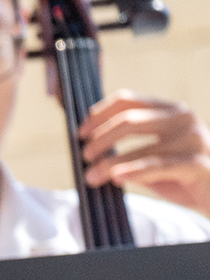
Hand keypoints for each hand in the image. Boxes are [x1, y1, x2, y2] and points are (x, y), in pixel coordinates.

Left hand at [81, 91, 209, 214]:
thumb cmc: (183, 177)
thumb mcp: (155, 157)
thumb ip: (130, 148)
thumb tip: (89, 146)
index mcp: (171, 111)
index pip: (127, 101)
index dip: (98, 115)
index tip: (81, 133)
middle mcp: (183, 119)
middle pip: (128, 120)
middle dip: (99, 139)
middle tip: (84, 157)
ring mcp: (192, 140)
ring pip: (139, 146)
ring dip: (108, 163)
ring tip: (91, 177)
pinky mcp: (197, 163)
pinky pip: (157, 166)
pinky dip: (132, 171)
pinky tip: (115, 178)